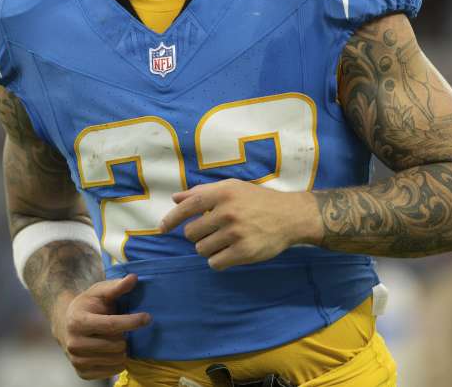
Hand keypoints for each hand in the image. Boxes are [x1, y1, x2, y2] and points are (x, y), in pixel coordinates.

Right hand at [51, 273, 150, 379]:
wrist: (66, 324)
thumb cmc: (88, 306)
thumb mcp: (99, 292)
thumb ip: (117, 286)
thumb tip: (134, 278)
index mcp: (78, 321)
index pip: (111, 325)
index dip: (131, 322)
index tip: (147, 318)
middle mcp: (74, 342)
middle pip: (115, 344)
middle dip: (125, 337)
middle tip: (121, 331)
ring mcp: (77, 360)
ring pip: (115, 359)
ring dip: (123, 350)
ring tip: (117, 340)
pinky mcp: (82, 373)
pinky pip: (111, 372)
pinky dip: (117, 362)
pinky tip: (112, 352)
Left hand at [158, 179, 321, 270]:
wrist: (290, 216)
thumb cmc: (257, 200)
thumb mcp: (232, 188)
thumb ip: (203, 192)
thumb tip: (176, 198)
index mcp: (222, 193)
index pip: (187, 207)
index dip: (171, 219)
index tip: (161, 228)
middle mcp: (227, 212)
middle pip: (191, 233)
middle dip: (198, 235)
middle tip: (213, 231)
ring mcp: (236, 233)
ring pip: (201, 250)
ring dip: (208, 248)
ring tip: (223, 241)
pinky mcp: (244, 252)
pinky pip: (215, 263)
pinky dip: (218, 261)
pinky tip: (228, 252)